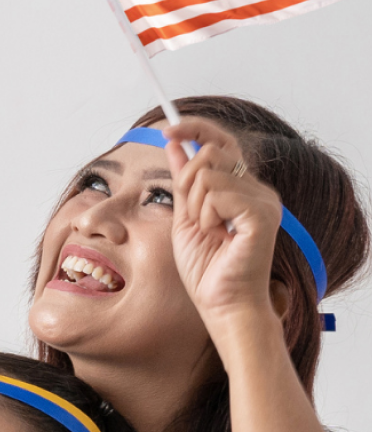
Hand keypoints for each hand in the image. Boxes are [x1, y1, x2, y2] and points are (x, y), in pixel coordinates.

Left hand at [164, 117, 285, 341]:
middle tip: (192, 214)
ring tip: (209, 231)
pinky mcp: (262, 215)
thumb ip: (183, 181)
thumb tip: (174, 145)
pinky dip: (206, 216)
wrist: (221, 303)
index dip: (194, 128)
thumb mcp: (185, 216)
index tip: (165, 129)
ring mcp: (264, 201)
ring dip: (195, 206)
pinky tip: (219, 236)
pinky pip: (217, 195)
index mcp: (241, 188)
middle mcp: (258, 189)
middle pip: (211, 152)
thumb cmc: (206, 267)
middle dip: (186, 180)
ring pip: (208, 174)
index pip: (222, 141)